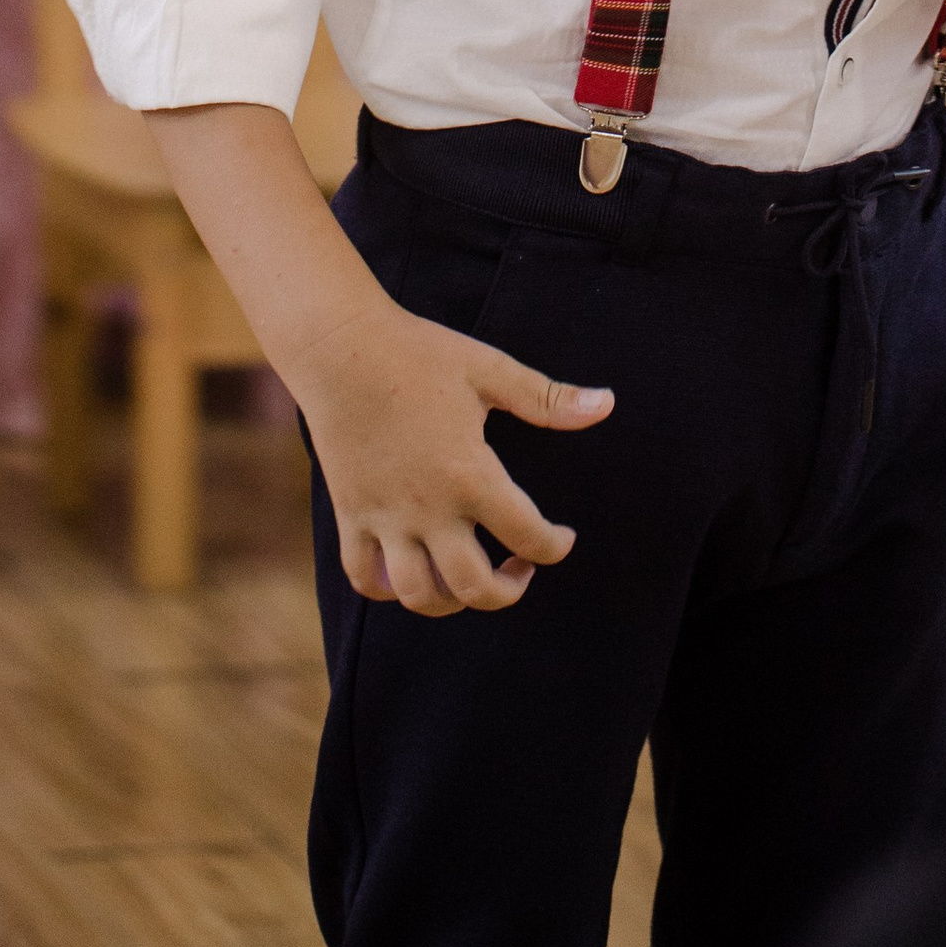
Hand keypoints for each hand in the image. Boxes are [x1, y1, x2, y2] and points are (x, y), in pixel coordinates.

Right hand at [290, 293, 612, 619]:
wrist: (338, 345)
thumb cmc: (418, 352)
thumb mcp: (488, 369)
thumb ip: (548, 398)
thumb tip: (607, 404)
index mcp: (468, 474)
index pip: (528, 536)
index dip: (555, 547)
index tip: (563, 538)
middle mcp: (426, 508)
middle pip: (474, 588)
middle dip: (507, 591)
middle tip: (519, 566)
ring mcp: (384, 517)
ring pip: (419, 595)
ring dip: (450, 601)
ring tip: (467, 577)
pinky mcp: (351, 515)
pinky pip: (364, 577)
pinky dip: (387, 588)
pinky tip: (409, 568)